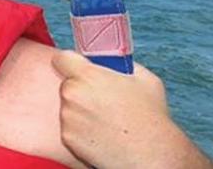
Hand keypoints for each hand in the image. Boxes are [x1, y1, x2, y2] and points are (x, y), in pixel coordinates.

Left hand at [52, 51, 212, 167]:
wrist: (150, 153)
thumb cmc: (150, 116)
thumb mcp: (144, 79)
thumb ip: (120, 66)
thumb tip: (111, 61)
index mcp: (88, 75)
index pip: (61, 59)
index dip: (70, 62)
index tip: (77, 68)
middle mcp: (73, 94)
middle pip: (67, 85)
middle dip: (80, 89)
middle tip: (101, 99)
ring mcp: (68, 117)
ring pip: (68, 107)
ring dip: (80, 110)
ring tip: (105, 119)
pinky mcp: (67, 137)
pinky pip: (70, 127)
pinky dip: (81, 129)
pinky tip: (101, 132)